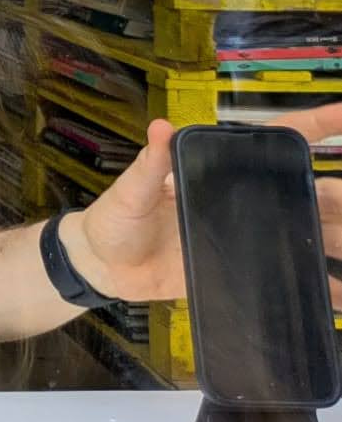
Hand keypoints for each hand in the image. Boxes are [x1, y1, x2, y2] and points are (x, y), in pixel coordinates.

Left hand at [71, 104, 341, 304]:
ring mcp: (244, 237)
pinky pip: (284, 275)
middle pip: (301, 191)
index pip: (273, 141)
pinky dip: (317, 286)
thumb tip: (161, 126)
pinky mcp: (241, 272)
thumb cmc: (116, 219)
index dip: (313, 126)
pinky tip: (337, 295)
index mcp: (218, 171)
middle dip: (337, 194)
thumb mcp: (130, 189)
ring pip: (302, 233)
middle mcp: (240, 201)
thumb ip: (149, 163)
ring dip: (335, 237)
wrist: (103, 268)